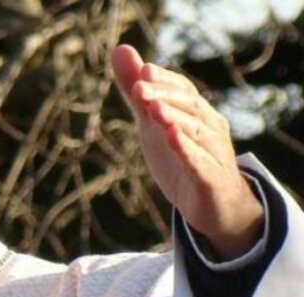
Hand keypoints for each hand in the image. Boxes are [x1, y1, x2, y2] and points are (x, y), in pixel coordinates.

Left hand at [111, 45, 263, 259]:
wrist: (215, 206)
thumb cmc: (183, 159)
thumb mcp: (153, 124)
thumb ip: (138, 93)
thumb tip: (120, 50)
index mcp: (196, 114)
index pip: (183, 90)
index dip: (164, 81)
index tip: (143, 71)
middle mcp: (210, 129)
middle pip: (189, 107)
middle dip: (164, 96)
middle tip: (139, 90)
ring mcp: (213, 154)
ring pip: (196, 132)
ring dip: (175, 119)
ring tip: (154, 109)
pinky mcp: (211, 180)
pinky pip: (200, 163)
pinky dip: (188, 150)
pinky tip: (173, 139)